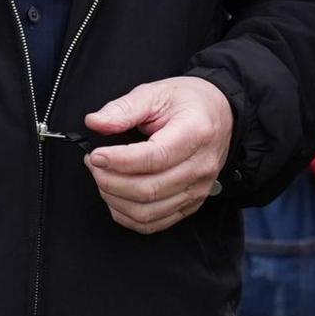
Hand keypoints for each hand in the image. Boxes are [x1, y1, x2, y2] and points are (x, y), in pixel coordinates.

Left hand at [83, 76, 232, 234]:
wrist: (220, 115)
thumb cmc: (188, 102)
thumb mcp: (155, 93)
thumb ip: (124, 108)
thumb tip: (95, 122)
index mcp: (195, 133)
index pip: (155, 158)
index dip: (120, 161)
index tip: (96, 155)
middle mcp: (200, 167)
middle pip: (149, 189)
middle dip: (110, 181)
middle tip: (94, 164)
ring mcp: (198, 190)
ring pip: (148, 211)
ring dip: (115, 199)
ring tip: (102, 177)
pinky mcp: (191, 204)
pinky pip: (154, 223)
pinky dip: (127, 216)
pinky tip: (115, 196)